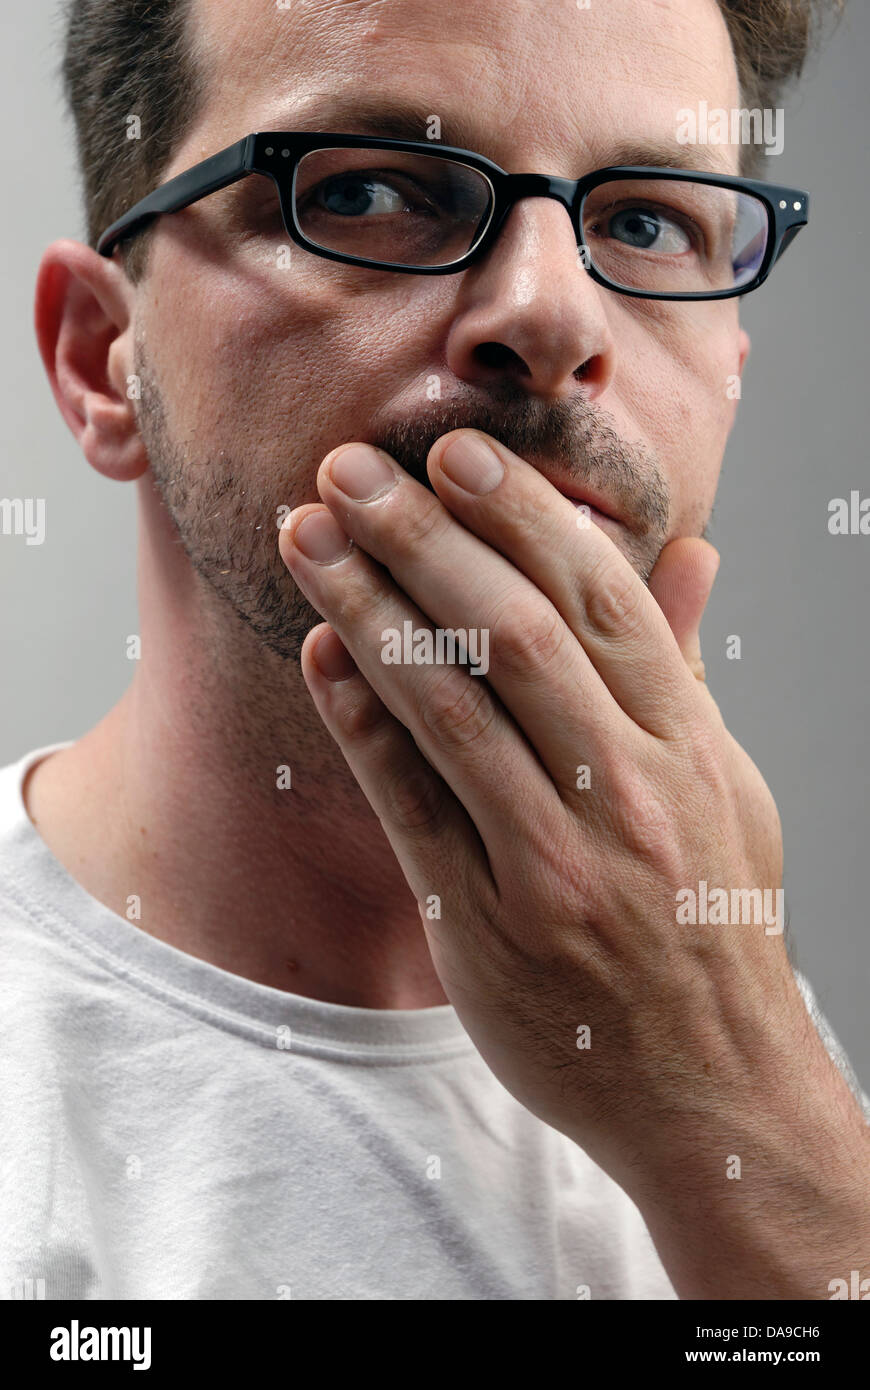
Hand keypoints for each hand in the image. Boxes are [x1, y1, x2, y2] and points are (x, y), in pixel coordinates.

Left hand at [277, 429, 796, 1196]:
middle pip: (515, 631)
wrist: (710, 1085)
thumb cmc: (713, 922)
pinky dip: (362, 722)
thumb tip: (693, 552)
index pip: (601, 598)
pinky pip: (411, 804)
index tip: (455, 453)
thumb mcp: (728, 786)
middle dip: (424, 535)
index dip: (520, 514)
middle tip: (352, 467)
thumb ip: (688, 668)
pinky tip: (320, 653)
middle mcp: (627, 793)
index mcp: (689, 746)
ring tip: (308, 534)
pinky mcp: (487, 922)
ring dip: (369, 608)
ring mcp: (555, 862)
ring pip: (452, 705)